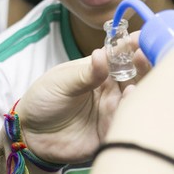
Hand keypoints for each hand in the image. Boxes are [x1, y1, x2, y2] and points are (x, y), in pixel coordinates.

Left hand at [15, 35, 150, 163]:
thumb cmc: (44, 100)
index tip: (140, 39)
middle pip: (137, 75)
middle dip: (144, 65)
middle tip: (143, 57)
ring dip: (140, 88)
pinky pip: (125, 122)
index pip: (123, 55)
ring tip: (134, 82)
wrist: (29, 135)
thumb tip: (102, 55)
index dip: (134, 46)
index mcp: (101, 71)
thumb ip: (85, 73)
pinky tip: (127, 100)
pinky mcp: (110, 132)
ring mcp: (113, 110)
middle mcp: (112, 89)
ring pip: (136, 98)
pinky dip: (130, 111)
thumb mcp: (61, 81)